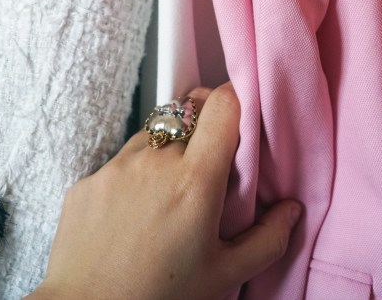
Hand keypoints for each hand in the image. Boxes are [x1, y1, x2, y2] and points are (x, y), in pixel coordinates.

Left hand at [28, 83, 301, 299]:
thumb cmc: (159, 296)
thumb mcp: (223, 275)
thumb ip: (268, 239)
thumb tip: (293, 209)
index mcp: (195, 179)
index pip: (221, 104)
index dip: (234, 101)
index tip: (239, 119)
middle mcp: (155, 160)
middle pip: (188, 114)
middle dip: (202, 130)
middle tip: (205, 167)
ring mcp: (116, 166)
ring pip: (154, 135)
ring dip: (167, 150)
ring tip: (166, 195)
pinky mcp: (88, 179)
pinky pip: (120, 160)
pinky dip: (134, 174)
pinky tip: (133, 212)